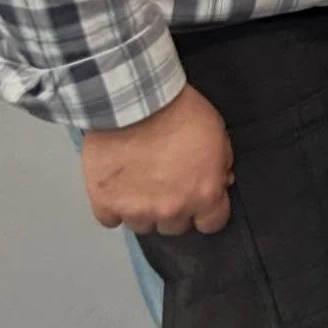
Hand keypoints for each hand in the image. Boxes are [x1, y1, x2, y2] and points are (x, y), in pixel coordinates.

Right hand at [82, 84, 233, 235]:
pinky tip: (116, 188)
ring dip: (142, 209)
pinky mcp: (105, 204)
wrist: (135, 101)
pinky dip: (112, 207)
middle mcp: (171, 210)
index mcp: (204, 195)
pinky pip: (110, 219)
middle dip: (173, 208)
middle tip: (165, 184)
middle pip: (175, 226)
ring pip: (142, 225)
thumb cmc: (180, 112)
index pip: (212, 224)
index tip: (198, 197)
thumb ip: (221, 163)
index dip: (206, 210)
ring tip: (138, 183)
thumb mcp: (217, 132)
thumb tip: (222, 181)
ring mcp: (136, 210)